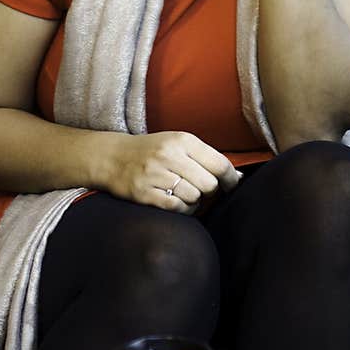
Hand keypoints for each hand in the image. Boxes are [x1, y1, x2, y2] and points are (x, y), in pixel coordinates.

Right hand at [106, 131, 240, 213]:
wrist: (112, 157)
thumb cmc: (152, 151)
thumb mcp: (178, 143)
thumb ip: (206, 157)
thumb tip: (237, 177)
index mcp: (182, 140)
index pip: (220, 164)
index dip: (231, 179)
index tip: (231, 185)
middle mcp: (169, 155)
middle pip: (209, 184)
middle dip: (210, 191)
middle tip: (202, 189)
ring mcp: (155, 174)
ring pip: (194, 197)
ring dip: (195, 201)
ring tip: (184, 193)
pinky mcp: (144, 193)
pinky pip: (176, 207)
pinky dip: (182, 209)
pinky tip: (178, 202)